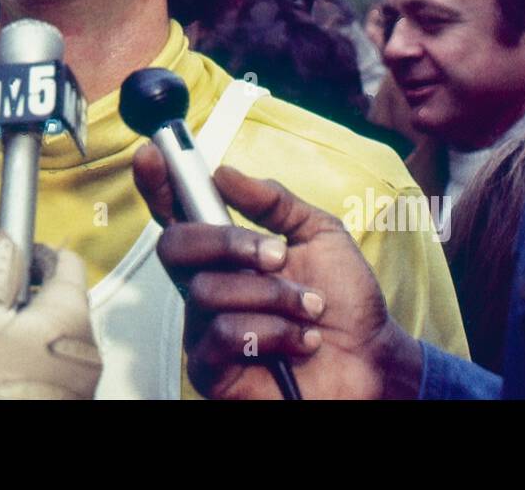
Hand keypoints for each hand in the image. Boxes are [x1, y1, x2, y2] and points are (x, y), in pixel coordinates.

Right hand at [0, 233, 102, 399]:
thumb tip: (5, 244)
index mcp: (69, 316)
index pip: (65, 262)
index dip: (34, 251)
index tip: (14, 250)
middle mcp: (83, 347)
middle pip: (49, 301)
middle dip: (4, 296)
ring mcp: (77, 380)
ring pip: (42, 334)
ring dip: (4, 326)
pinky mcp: (65, 402)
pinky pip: (43, 363)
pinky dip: (15, 354)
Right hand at [132, 144, 422, 399]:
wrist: (372, 362)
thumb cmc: (346, 303)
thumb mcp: (320, 234)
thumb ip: (274, 201)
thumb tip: (224, 173)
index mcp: (225, 253)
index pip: (176, 214)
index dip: (157, 184)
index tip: (152, 153)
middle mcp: (206, 286)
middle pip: (174, 246)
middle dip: (227, 242)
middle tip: (277, 255)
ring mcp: (203, 329)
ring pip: (207, 290)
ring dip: (272, 296)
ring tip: (310, 309)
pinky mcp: (210, 371)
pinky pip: (221, 334)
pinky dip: (272, 332)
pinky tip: (301, 341)